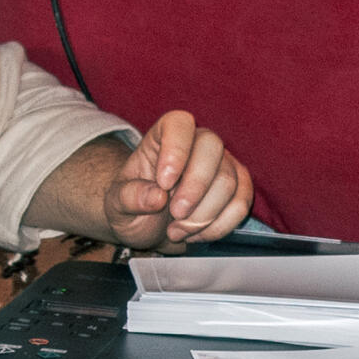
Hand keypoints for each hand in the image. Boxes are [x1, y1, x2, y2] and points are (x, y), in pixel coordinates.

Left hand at [103, 112, 252, 247]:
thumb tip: (155, 196)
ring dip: (203, 215)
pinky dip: (220, 226)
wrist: (150, 226)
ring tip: (177, 230)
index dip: (175, 150)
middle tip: (175, 215)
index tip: (164, 183)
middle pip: (211, 148)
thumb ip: (130, 197)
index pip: (178, 123)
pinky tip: (197, 234)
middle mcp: (197, 144)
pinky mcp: (238, 188)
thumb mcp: (117, 205)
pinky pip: (241, 203)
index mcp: (163, 137)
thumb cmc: (134, 206)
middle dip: (195, 187)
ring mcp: (222, 164)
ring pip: (229, 181)